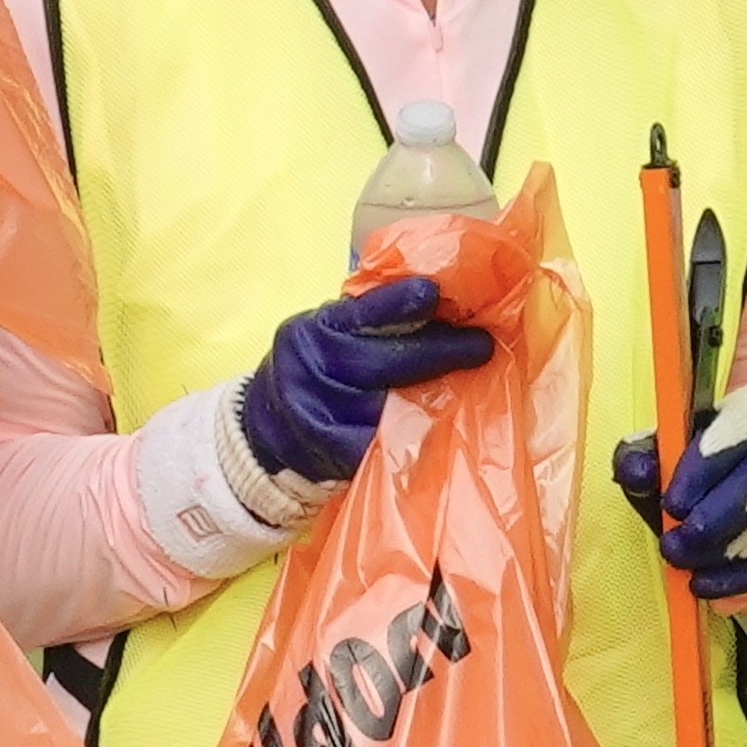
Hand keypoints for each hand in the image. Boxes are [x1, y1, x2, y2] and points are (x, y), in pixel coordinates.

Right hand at [235, 277, 494, 490]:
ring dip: (433, 395)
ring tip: (469, 383)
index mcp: (311, 332)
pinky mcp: (331, 454)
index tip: (432, 293)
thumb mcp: (327, 333)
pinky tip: (439, 425)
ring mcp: (317, 415)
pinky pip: (381, 443)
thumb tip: (436, 294)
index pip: (357, 314)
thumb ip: (368, 318)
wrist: (264, 432)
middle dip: (436, 351)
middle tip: (482, 345)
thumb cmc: (316, 370)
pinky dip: (414, 434)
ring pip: (385, 406)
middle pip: (379, 362)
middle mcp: (309, 370)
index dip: (395, 303)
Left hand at [611, 385, 746, 597]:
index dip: (701, 472)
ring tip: (688, 571)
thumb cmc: (706, 460)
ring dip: (725, 560)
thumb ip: (645, 456)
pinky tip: (714, 589)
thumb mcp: (672, 446)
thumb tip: (634, 474)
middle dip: (711, 526)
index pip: (734, 432)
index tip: (670, 507)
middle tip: (673, 549)